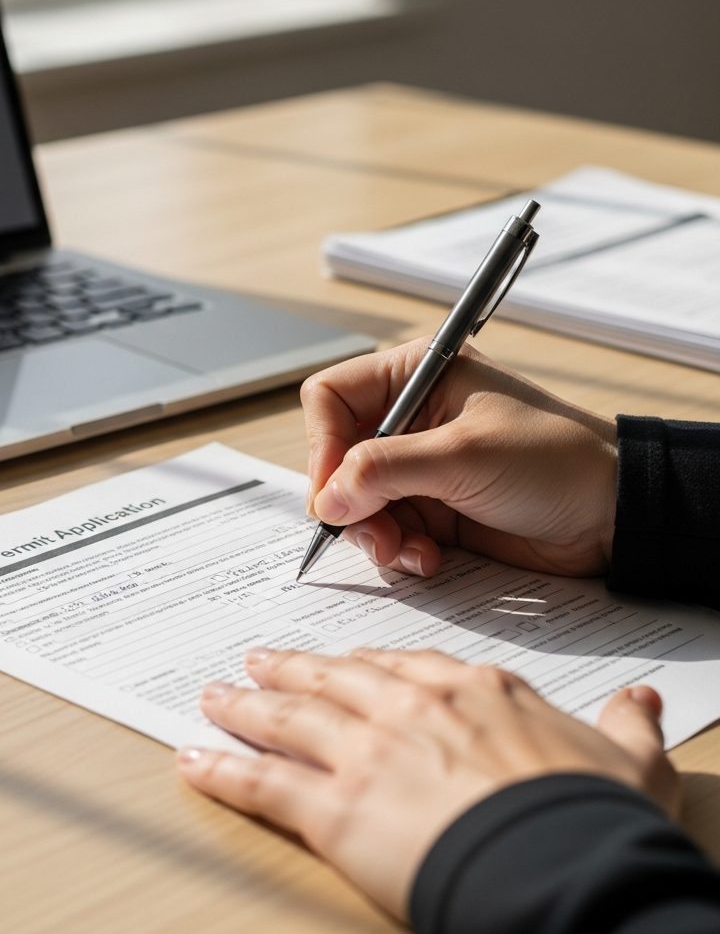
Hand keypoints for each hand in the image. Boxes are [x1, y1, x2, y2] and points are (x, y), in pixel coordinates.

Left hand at [178, 647, 678, 921]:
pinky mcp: (336, 809)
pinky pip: (263, 784)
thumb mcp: (630, 763)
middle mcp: (408, 709)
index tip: (342, 662)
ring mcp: (366, 753)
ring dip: (244, 706)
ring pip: (288, 718)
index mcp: (470, 692)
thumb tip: (642, 701)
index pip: (404, 665)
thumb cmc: (592, 818)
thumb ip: (626, 725)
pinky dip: (223, 771)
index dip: (365, 664)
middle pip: (331, 681)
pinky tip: (194, 761)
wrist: (561, 866)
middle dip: (289, 671)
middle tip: (256, 661)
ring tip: (216, 695)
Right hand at [300, 338, 617, 577]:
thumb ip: (383, 471)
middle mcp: (409, 418)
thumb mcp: (462, 456)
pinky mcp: (430, 508)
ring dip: (373, 532)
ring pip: (355, 500)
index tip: (332, 491)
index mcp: (415, 376)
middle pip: (336, 456)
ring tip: (407, 550)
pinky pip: (385, 529)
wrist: (611, 514)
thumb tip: (325, 498)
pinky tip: (428, 557)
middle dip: (349, 500)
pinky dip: (398, 549)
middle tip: (371, 530)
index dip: (323, 444)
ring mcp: (417, 466)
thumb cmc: (554, 460)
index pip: (330, 398)